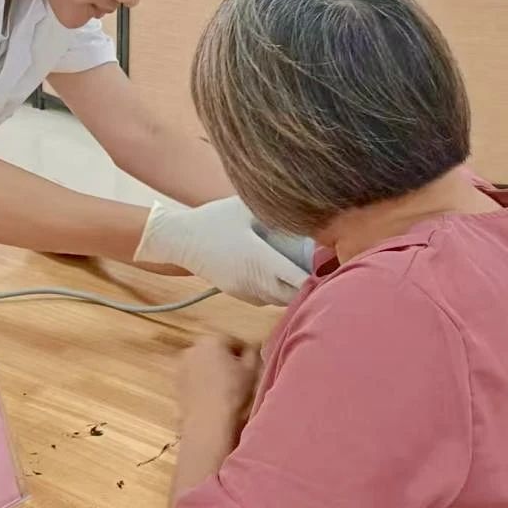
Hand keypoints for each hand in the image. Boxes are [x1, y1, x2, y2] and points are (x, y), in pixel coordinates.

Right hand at [133, 196, 308, 304]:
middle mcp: (253, 279)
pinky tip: (279, 277)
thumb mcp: (244, 208)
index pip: (296, 279)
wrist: (178, 240)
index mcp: (258, 257)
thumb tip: (302, 206)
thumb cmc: (212, 220)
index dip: (315, 279)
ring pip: (278, 300)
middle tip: (322, 274)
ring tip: (303, 276)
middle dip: (308, 288)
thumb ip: (272, 210)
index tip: (329, 270)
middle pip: (291, 296)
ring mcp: (243, 289)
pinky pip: (264, 299)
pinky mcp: (236, 292)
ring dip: (291, 292)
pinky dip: (275, 293)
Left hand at [177, 335, 260, 428]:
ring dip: (212, 371)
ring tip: (225, 389)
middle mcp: (193, 348)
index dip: (245, 354)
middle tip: (239, 377)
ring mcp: (181, 366)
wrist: (208, 421)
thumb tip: (252, 348)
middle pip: (215, 351)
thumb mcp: (252, 370)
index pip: (233, 341)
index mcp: (212, 340)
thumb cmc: (233, 392)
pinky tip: (212, 396)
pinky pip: (193, 378)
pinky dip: (202, 383)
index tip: (251, 366)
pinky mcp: (176, 383)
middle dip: (226, 361)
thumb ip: (253, 353)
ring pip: (203, 364)